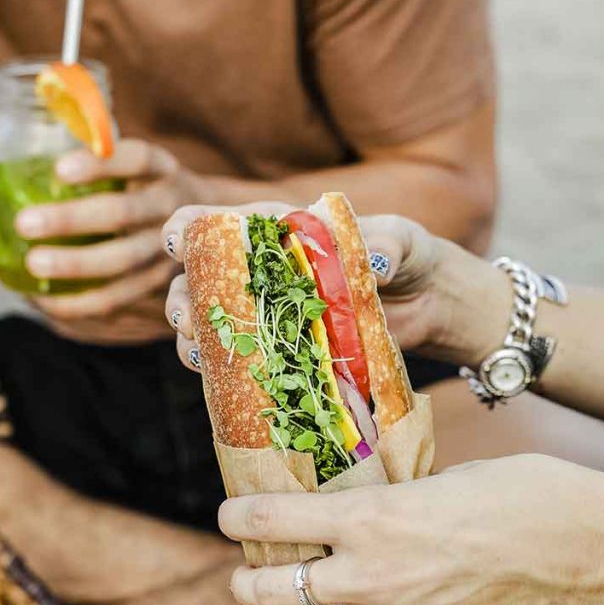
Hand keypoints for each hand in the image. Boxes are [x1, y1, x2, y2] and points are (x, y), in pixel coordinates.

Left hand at [18, 140, 204, 321]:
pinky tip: (44, 299)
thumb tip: (27, 149)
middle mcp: (172, 208)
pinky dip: (80, 303)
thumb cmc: (150, 189)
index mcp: (163, 170)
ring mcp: (171, 251)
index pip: (138, 159)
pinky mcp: (160, 285)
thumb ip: (98, 157)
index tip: (60, 169)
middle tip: (25, 223)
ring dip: (76, 265)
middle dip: (72, 220)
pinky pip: (120, 298)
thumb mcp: (139, 165)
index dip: (101, 165)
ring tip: (33, 264)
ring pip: (124, 261)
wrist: (214, 227)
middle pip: (124, 213)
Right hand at [162, 205, 508, 370]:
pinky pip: (240, 362)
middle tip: (186, 317)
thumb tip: (376, 265)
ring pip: (210, 325)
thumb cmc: (408, 256)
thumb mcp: (401, 243)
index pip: (219, 223)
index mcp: (278, 231)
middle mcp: (261, 272)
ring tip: (196, 350)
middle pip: (198, 281)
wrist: (428, 303)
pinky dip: (224, 372)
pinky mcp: (282, 352)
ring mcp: (267, 315)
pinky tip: (222, 381)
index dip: (188, 230)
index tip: (175, 242)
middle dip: (181, 297)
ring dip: (194, 339)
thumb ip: (387, 246)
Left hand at [221, 455, 603, 604]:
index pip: (274, 517)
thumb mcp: (433, 478)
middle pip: (279, 589)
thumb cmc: (510, 490)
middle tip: (244, 581)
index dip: (238, 516)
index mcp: (367, 515)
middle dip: (248, 586)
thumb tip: (370, 510)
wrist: (570, 538)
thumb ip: (391, 502)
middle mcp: (369, 572)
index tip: (227, 516)